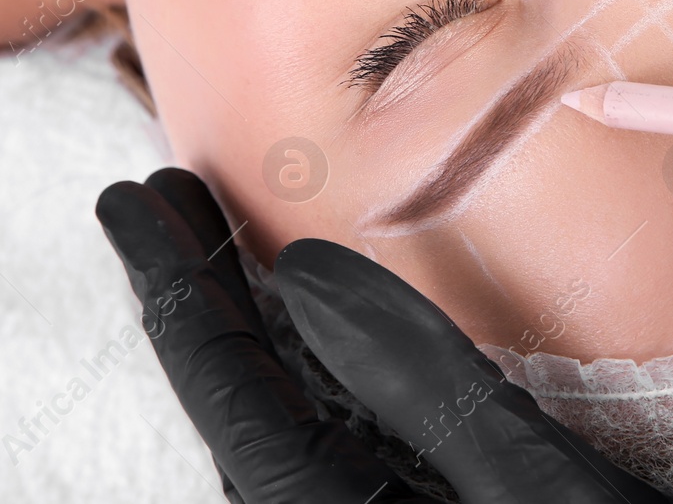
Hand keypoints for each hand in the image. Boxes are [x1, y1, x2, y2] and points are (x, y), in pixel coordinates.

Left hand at [95, 168, 672, 503]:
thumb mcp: (539, 487)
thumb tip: (305, 268)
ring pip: (287, 417)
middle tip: (156, 197)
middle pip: (245, 405)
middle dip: (198, 296)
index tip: (132, 199)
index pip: (232, 403)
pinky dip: (312, 366)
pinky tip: (311, 315)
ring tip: (213, 232)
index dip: (175, 295)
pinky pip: (340, 435)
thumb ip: (421, 382)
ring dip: (249, 324)